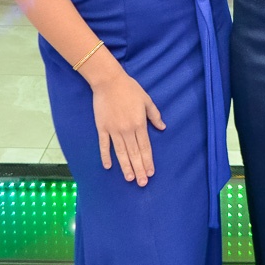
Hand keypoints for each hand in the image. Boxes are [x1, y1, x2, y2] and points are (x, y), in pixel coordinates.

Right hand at [92, 69, 165, 184]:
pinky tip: (108, 167)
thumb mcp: (146, 100)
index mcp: (139, 124)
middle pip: (134, 153)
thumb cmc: (129, 89)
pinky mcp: (102, 128)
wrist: (108, 81)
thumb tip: (163, 128)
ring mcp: (113, 130)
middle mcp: (127, 130)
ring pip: (120, 153)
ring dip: (125, 166)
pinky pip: (104, 145)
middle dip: (139, 169)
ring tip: (129, 179)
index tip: (150, 173)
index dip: (148, 161)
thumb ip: (154, 115)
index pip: (145, 147)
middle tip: (142, 183)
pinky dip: (105, 156)